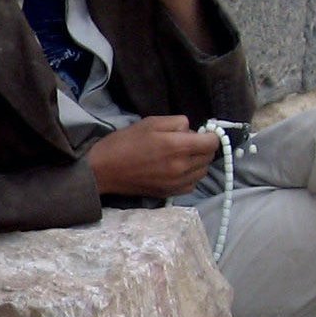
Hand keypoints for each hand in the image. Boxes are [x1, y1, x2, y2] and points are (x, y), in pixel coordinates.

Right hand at [85, 115, 220, 197]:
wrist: (103, 170)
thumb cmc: (124, 143)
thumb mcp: (150, 122)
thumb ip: (176, 122)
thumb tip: (191, 129)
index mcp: (177, 146)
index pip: (212, 143)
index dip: (210, 135)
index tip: (202, 132)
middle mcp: (181, 167)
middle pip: (209, 157)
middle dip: (203, 147)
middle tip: (187, 142)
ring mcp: (176, 183)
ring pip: (202, 171)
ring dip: (198, 162)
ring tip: (181, 156)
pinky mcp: (170, 193)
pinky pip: (192, 184)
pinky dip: (190, 176)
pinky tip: (177, 169)